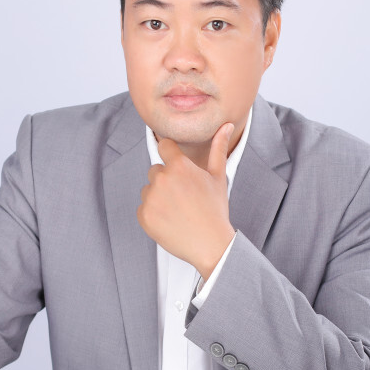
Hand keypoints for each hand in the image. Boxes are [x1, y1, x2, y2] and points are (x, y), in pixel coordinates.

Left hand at [137, 122, 236, 277]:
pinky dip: (153, 214)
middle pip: (156, 171)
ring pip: (149, 190)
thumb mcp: (218, 177)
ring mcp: (150, 198)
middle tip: (184, 197)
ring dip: (159, 197)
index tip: (178, 168)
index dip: (171, 155)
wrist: (210, 244)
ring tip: (178, 210)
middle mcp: (161, 179)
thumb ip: (218, 148)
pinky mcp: (143, 215)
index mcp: (179, 166)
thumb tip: (226, 125)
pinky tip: (170, 221)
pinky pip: (143, 208)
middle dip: (167, 180)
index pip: (164, 146)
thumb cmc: (215, 210)